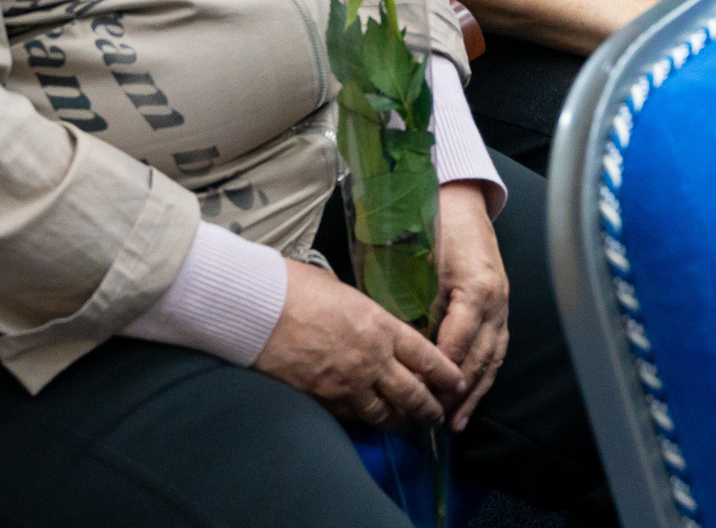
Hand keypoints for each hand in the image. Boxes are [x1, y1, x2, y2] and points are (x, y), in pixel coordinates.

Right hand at [252, 258, 464, 425]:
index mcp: (381, 326)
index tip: (458, 384)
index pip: (427, 357)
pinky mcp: (322, 400)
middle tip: (438, 417)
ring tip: (408, 427)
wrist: (258, 309)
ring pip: (385, 414)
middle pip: (413, 394)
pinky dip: (365, 421)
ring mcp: (347, 384)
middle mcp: (371, 360)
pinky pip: (353, 417)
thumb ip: (366, 314)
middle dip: (430, 410)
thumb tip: (372, 324)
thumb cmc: (297, 288)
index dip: (447, 375)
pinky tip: (369, 421)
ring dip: (401, 423)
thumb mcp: (345, 292)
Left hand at [430, 184, 508, 428]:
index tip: (419, 397)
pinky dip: (485, 373)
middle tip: (434, 420)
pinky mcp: (501, 303)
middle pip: (479, 358)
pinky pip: (497, 346)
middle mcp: (496, 300)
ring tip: (456, 421)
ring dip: (475, 392)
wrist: (460, 198)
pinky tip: (473, 394)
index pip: (457, 345)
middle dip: (457, 393)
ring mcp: (503, 302)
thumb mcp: (418, 262)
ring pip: (493, 357)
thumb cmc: (435, 224)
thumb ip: (412, 303)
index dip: (438, 374)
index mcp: (476, 289)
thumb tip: (397, 344)